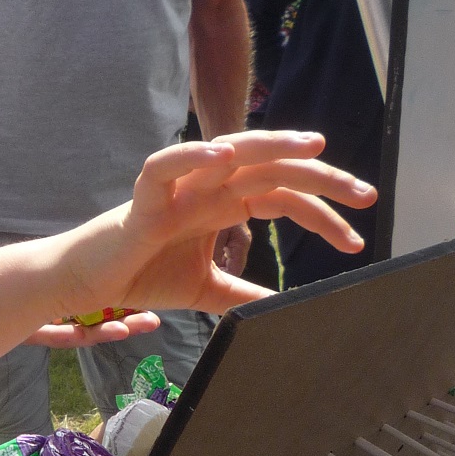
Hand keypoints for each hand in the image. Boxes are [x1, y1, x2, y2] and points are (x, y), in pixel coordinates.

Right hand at [52, 131, 374, 325]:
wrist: (88, 285)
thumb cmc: (142, 274)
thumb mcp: (208, 290)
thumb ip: (245, 295)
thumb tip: (283, 310)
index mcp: (225, 203)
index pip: (285, 196)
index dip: (323, 214)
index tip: (355, 240)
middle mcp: (208, 187)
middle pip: (273, 168)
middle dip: (322, 178)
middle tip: (366, 195)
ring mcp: (178, 187)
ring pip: (230, 152)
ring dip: (273, 145)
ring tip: (314, 148)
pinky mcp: (143, 199)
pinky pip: (165, 167)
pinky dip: (192, 157)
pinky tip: (225, 157)